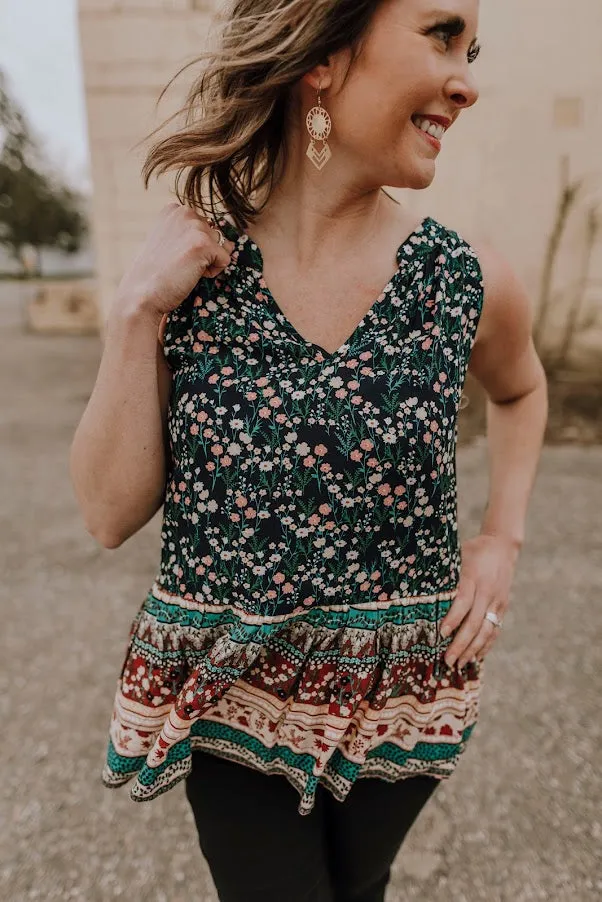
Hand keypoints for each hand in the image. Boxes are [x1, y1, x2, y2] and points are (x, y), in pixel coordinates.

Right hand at [114, 203, 235, 318]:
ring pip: (222, 247)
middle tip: (178, 264)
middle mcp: (185, 212)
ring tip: (184, 268)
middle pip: (215, 236)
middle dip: (203, 254)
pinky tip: (190, 274)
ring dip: (208, 262)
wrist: (141, 294)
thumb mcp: (171, 243)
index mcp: (175, 210)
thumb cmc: (155, 274)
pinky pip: (225, 260)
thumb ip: (193, 235)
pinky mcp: (204, 243)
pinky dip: (212, 273)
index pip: (205, 227)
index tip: (174, 255)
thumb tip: (230, 243)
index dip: (193, 246)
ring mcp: (194, 226)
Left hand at [440, 534, 519, 669]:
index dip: (453, 618)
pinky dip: (486, 644)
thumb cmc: (472, 551)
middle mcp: (488, 590)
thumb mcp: (456, 556)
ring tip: (460, 664)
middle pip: (475, 621)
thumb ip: (444, 574)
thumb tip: (418, 589)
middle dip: (461, 643)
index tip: (441, 633)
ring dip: (473, 649)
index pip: (463, 600)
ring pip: (487, 629)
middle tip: (448, 659)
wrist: (503, 547)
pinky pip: (495, 629)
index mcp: (473, 576)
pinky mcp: (503, 606)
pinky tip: (476, 657)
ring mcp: (498, 600)